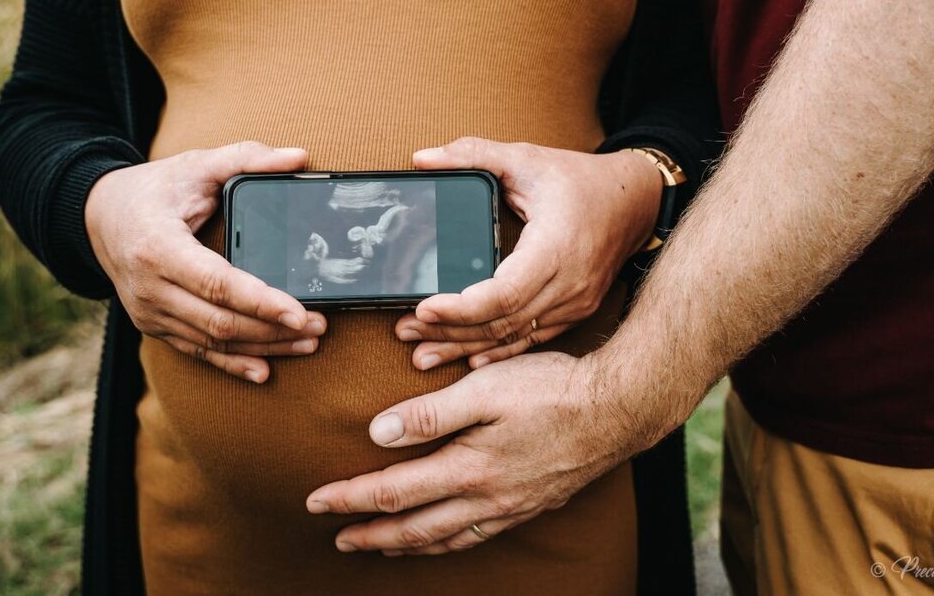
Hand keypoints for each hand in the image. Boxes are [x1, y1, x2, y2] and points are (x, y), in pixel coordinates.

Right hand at [84, 140, 325, 382]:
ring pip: (213, 340)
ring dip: (263, 347)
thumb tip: (299, 157)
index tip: (299, 313)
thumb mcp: (196, 164)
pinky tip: (265, 369)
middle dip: (273, 329)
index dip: (260, 301)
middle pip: (219, 320)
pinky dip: (232, 364)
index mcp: (158, 247)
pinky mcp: (154, 325)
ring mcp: (149, 312)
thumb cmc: (154, 189)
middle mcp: (149, 287)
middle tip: (319, 326)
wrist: (99, 215)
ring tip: (307, 343)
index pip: (216, 283)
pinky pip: (197, 351)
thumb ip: (247, 157)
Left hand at [305, 352, 643, 553]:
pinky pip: (478, 536)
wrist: (617, 410)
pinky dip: (448, 543)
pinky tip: (445, 537)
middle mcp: (486, 498)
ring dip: (407, 545)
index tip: (316, 501)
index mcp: (468, 468)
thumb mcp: (485, 389)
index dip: (351, 497)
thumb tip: (378, 433)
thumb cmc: (551, 390)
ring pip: (446, 539)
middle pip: (415, 528)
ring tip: (381, 545)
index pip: (394, 491)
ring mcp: (510, 507)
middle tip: (337, 538)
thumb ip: (431, 414)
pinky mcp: (531, 504)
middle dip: (371, 534)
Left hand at [394, 137, 661, 368]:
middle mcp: (569, 284)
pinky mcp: (575, 312)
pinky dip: (497, 352)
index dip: (461, 307)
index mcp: (555, 247)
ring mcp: (574, 303)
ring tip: (421, 353)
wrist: (636, 202)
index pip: (504, 293)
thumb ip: (474, 154)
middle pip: (502, 322)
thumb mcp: (527, 158)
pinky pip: (531, 340)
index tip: (424, 307)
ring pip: (513, 337)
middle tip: (406, 331)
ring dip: (466, 347)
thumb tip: (422, 158)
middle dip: (450, 331)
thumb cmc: (581, 180)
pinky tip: (467, 360)